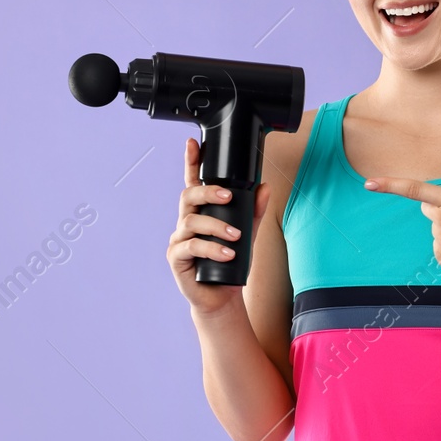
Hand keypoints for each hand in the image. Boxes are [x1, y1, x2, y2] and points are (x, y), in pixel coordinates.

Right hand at [168, 136, 270, 315]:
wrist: (221, 297)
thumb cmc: (230, 263)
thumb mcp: (247, 235)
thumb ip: (253, 212)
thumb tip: (264, 187)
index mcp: (200, 212)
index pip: (193, 182)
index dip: (191, 162)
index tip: (193, 143)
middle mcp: (186, 222)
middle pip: (188, 196)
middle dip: (207, 192)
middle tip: (227, 197)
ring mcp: (179, 240)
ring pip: (190, 222)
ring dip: (215, 227)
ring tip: (235, 237)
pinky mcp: (177, 258)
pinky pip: (190, 247)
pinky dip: (210, 248)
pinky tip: (226, 253)